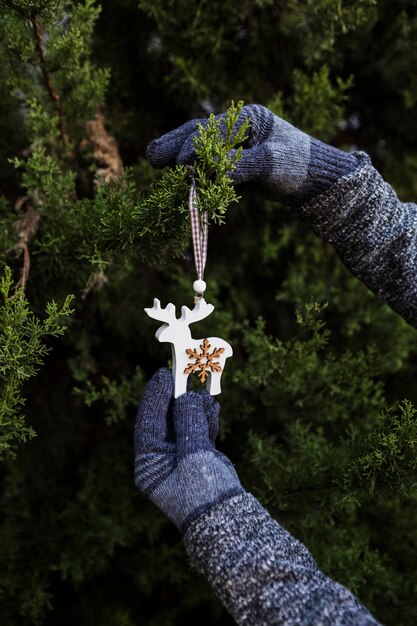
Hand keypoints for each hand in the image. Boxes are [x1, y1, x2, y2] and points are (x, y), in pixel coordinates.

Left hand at [134, 368, 242, 532]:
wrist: (230, 521)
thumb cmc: (205, 493)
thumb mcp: (194, 455)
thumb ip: (188, 423)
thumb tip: (187, 397)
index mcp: (149, 465)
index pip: (147, 423)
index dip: (155, 397)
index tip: (164, 375)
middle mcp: (161, 461)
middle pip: (165, 421)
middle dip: (177, 399)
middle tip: (184, 375)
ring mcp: (180, 459)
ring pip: (184, 423)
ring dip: (195, 408)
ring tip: (207, 396)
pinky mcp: (198, 458)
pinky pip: (198, 432)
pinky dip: (205, 419)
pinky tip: (213, 408)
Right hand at [146, 104, 356, 203]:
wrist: (317, 182)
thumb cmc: (300, 166)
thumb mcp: (272, 164)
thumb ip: (243, 166)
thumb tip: (214, 175)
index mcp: (249, 119)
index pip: (213, 130)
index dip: (193, 147)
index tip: (181, 166)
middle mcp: (239, 128)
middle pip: (199, 133)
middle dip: (175, 145)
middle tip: (151, 158)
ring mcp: (235, 145)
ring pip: (200, 148)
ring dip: (178, 156)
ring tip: (153, 162)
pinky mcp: (235, 163)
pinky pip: (208, 165)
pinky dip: (193, 170)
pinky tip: (177, 178)